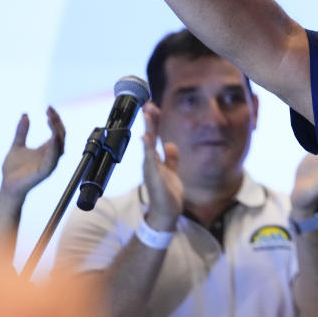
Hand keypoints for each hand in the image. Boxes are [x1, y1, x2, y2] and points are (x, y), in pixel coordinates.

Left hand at [0, 107, 64, 204]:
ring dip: (56, 132)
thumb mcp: (17, 145)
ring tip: (50, 120)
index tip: (48, 108)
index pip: (57, 131)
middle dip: (56, 122)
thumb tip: (25, 114)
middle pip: (60, 135)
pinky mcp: (45, 171)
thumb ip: (22, 131)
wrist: (8, 185)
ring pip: (59, 145)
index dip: (54, 119)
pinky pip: (53, 158)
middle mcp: (52, 155)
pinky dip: (54, 148)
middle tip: (49, 111)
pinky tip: (52, 139)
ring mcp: (50, 163)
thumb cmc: (13, 168)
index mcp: (47, 149)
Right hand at [140, 104, 182, 230]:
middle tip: (148, 103)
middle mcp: (151, 161)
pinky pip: (151, 160)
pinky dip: (148, 148)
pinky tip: (146, 138)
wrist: (166, 213)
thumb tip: (171, 144)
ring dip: (149, 128)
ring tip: (148, 113)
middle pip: (150, 136)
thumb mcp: (171, 171)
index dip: (154, 121)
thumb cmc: (167, 193)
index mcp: (155, 159)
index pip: (154, 136)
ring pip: (149, 144)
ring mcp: (151, 168)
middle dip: (149, 120)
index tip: (153, 106)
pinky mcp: (154, 177)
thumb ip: (171, 158)